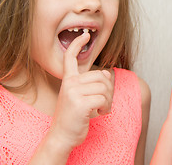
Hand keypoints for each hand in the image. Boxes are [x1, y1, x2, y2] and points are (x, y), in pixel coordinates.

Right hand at [49, 32, 113, 149]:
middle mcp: (69, 83)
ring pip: (105, 88)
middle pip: (102, 76)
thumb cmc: (73, 117)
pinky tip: (97, 113)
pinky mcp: (80, 103)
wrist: (62, 136)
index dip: (77, 45)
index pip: (70, 57)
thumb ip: (90, 84)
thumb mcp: (79, 97)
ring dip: (108, 101)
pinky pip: (104, 99)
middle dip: (109, 90)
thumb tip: (108, 74)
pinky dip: (106, 108)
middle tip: (103, 102)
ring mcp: (73, 92)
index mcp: (68, 80)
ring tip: (99, 108)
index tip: (85, 35)